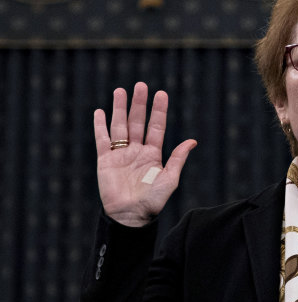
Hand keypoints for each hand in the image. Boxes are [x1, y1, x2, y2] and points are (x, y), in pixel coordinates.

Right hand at [93, 82, 196, 226]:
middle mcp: (137, 151)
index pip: (156, 127)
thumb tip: (192, 141)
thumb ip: (178, 159)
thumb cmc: (152, 201)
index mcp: (153, 154)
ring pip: (120, 126)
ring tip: (120, 91)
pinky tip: (100, 112)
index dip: (159, 111)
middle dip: (139, 104)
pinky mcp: (105, 161)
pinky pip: (102, 140)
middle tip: (140, 85)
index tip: (161, 94)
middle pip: (137, 122)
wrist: (130, 216)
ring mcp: (121, 154)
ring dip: (119, 109)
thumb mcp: (169, 178)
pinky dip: (100, 126)